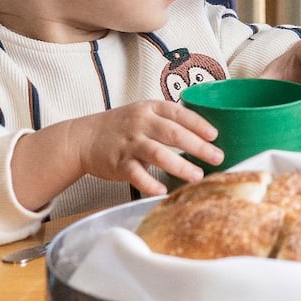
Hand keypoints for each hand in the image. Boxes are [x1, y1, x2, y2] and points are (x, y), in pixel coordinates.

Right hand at [28, 101, 222, 201]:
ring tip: (197, 176)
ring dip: (180, 166)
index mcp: (149, 109)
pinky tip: (163, 191)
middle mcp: (140, 123)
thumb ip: (168, 121)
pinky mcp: (118, 163)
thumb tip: (204, 135)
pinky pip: (136, 174)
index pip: (178, 113)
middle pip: (173, 133)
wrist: (83, 138)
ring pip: (157, 153)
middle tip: (217, 157)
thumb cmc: (121, 127)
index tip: (215, 135)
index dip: (198, 123)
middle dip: (198, 146)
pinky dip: (149, 183)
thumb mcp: (143, 114)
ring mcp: (128, 143)